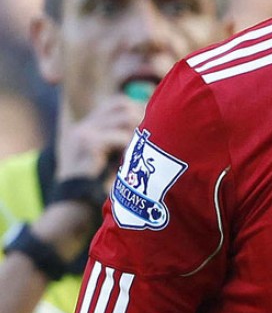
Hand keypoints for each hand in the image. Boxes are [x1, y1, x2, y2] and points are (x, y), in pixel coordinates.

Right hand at [31, 95, 147, 260]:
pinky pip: (121, 137)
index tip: (155, 124)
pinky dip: (132, 148)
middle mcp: (83, 125)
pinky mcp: (88, 142)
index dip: (138, 109)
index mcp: (87, 126)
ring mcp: (83, 132)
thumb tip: (157, 127)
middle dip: (142, 117)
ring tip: (145, 151)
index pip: (117, 103)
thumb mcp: (111, 160)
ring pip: (124, 117)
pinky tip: (135, 162)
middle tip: (155, 137)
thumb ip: (125, 142)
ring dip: (139, 133)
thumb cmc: (99, 188)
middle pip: (122, 105)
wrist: (73, 209)